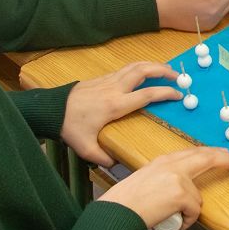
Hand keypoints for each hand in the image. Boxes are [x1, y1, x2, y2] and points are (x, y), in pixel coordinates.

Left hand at [61, 62, 181, 166]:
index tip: (178, 95)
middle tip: (178, 76)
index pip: (147, 94)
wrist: (50, 109)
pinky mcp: (102, 78)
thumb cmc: (69, 127)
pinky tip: (145, 72)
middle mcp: (115, 88)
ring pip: (135, 66)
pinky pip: (126, 68)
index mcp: (115, 105)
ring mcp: (108, 80)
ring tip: (166, 69)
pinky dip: (140, 67)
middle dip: (163, 71)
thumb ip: (102, 157)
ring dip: (153, 65)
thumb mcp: (85, 148)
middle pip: (144, 71)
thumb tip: (115, 164)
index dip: (165, 93)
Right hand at [102, 147, 228, 229]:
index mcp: (163, 161)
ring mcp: (178, 178)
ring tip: (169, 218)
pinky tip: (171, 222)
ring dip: (189, 212)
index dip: (210, 153)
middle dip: (225, 159)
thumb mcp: (146, 182)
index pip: (192, 152)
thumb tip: (181, 190)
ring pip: (197, 198)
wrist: (117, 212)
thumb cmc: (126, 204)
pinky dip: (186, 222)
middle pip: (206, 157)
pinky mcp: (182, 193)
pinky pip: (194, 212)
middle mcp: (171, 164)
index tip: (224, 153)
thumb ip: (164, 180)